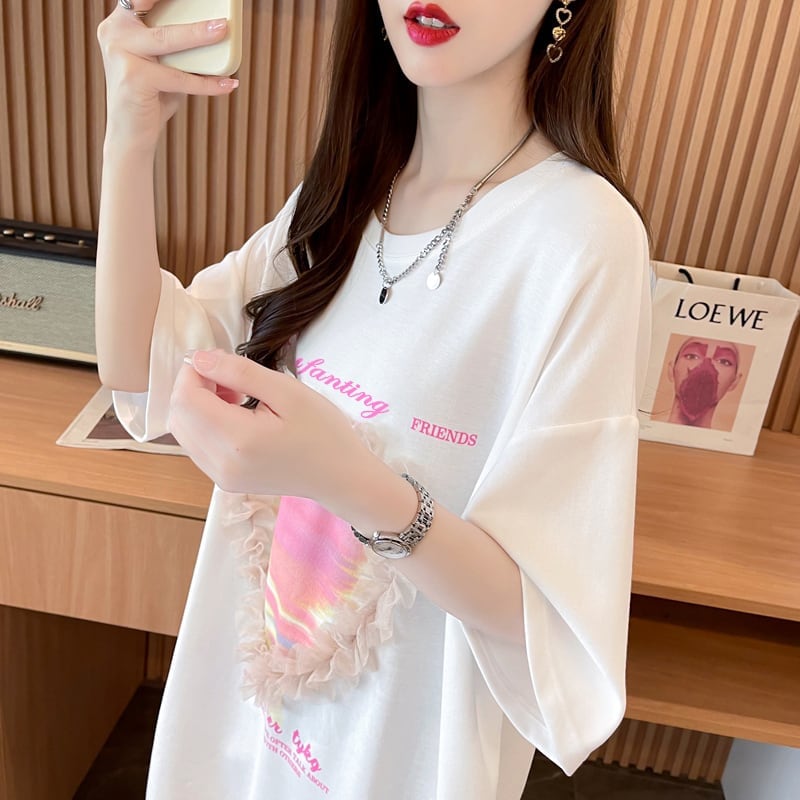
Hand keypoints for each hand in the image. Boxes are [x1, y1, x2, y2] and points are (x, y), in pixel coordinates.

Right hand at [97, 1, 237, 150]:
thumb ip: (176, 44)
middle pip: (156, 11)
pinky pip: (179, 78)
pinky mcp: (134, 78)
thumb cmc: (151, 96)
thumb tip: (215, 28)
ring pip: (168, 39)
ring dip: (199, 35)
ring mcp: (121, 54)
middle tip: (216, 12)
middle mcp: (114, 33)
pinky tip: (227, 84)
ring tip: (223, 31)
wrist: (131, 135)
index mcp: (120, 23)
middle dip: (186, 9)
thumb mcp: (162, 63)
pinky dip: (206, 83)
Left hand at [167, 350, 385, 511]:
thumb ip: (239, 372)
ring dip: (198, 405)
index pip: (186, 399)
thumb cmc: (323, 432)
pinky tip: (234, 415)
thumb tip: (201, 358)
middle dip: (193, 387)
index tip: (220, 360)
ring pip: (183, 431)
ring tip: (234, 395)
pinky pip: (196, 445)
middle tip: (228, 375)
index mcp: (239, 440)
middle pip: (178, 416)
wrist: (340, 476)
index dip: (194, 372)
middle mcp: (222, 464)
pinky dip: (205, 424)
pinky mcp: (224, 481)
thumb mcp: (287, 391)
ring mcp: (221, 476)